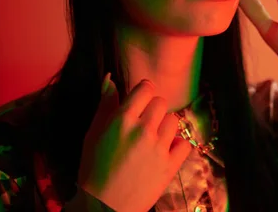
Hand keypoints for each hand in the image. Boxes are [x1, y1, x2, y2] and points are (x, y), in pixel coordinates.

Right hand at [77, 73, 191, 211]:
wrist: (103, 206)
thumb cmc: (93, 169)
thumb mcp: (93, 134)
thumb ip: (105, 105)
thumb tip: (110, 78)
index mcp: (123, 120)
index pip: (146, 88)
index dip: (143, 92)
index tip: (140, 100)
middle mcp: (143, 130)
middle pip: (161, 102)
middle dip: (153, 110)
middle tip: (144, 123)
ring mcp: (159, 148)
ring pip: (174, 120)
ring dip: (165, 126)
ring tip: (153, 138)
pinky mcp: (170, 165)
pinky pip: (185, 143)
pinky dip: (177, 146)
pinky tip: (165, 151)